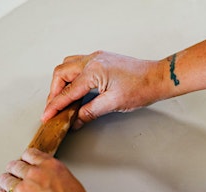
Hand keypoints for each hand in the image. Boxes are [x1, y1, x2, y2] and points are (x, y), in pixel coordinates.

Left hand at [0, 148, 111, 191]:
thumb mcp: (71, 183)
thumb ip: (56, 177)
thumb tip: (50, 179)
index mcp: (51, 167)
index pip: (31, 154)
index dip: (26, 157)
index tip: (24, 159)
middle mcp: (34, 175)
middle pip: (16, 165)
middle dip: (14, 168)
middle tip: (13, 170)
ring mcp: (22, 190)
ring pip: (6, 180)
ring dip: (6, 180)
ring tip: (5, 181)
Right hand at [41, 51, 169, 128]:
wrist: (158, 78)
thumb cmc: (141, 88)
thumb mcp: (113, 104)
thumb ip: (90, 112)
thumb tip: (75, 120)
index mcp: (93, 70)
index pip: (67, 91)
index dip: (55, 106)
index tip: (46, 116)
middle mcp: (92, 60)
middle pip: (61, 73)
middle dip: (54, 91)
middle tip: (53, 108)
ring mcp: (97, 58)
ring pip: (68, 66)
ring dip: (62, 82)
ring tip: (63, 98)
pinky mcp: (102, 59)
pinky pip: (79, 64)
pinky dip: (73, 76)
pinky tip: (76, 88)